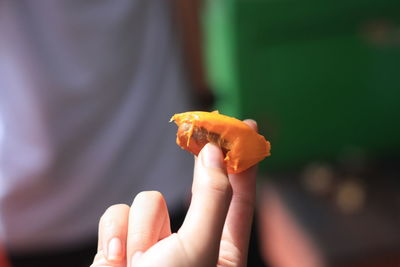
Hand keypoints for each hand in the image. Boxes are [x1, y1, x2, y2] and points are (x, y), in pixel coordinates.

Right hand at [91, 120, 257, 266]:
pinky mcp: (122, 242)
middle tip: (204, 127)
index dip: (244, 163)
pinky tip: (114, 263)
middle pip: (198, 190)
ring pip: (148, 201)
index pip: (241, 200)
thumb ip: (212, 199)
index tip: (246, 128)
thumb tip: (214, 152)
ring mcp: (153, 242)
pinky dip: (113, 235)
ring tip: (139, 262)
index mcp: (222, 254)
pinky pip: (117, 213)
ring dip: (141, 229)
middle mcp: (189, 244)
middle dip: (198, 167)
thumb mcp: (200, 250)